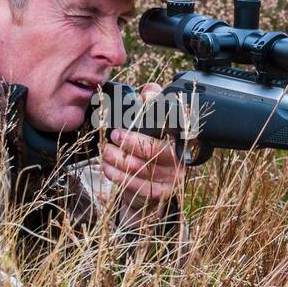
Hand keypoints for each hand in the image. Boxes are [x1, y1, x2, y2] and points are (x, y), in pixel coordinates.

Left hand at [102, 82, 184, 211]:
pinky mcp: (159, 194)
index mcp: (181, 138)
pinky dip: (117, 175)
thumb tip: (148, 92)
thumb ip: (152, 103)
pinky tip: (108, 167)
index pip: (171, 126)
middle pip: (154, 149)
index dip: (154, 117)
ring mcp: (172, 178)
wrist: (153, 184)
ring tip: (106, 151)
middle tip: (114, 135)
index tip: (135, 114)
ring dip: (118, 158)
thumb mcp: (153, 124)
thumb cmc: (152, 148)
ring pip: (140, 167)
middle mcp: (181, 159)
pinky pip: (135, 184)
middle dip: (129, 141)